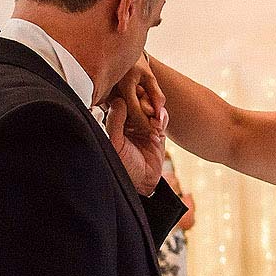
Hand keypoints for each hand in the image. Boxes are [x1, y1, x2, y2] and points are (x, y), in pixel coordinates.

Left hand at [106, 63, 167, 194]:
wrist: (143, 180)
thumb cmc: (123, 164)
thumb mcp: (114, 143)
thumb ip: (114, 120)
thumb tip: (119, 100)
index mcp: (113, 120)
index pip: (119, 98)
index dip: (126, 96)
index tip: (131, 99)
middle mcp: (128, 119)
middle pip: (136, 97)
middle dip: (142, 100)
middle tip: (146, 109)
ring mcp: (144, 122)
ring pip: (150, 103)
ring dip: (153, 108)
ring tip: (153, 121)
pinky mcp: (158, 129)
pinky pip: (162, 115)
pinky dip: (162, 117)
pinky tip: (159, 126)